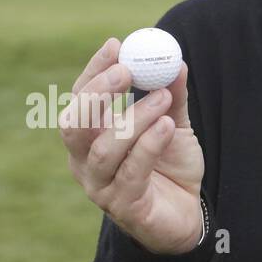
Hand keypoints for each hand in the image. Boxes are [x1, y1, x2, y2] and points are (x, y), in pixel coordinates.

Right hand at [60, 37, 205, 254]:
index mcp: (89, 136)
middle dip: (98, 93)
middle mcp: (85, 161)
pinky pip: (132, 172)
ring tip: (163, 98)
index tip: (117, 45)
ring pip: (104, 148)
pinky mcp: (124, 207)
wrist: (188, 216)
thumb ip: (172, 97)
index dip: (94, 70)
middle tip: (127, 70)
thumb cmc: (171, 168)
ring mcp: (101, 187)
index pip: (80, 98)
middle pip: (74, 124)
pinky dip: (149, 145)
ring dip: (134, 118)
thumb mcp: (174, 126)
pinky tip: (169, 127)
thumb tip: (177, 60)